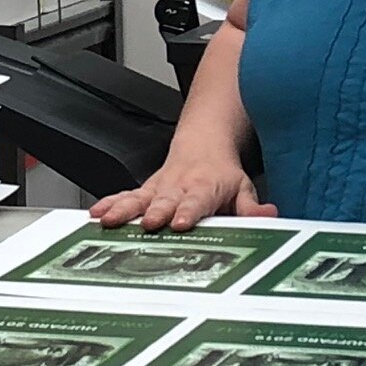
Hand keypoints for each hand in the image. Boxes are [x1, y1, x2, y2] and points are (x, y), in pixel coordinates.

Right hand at [89, 154, 278, 231]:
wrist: (202, 142)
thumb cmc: (221, 172)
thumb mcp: (243, 187)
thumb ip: (252, 206)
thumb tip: (268, 216)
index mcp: (204, 186)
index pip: (197, 200)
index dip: (188, 211)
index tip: (179, 222)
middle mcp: (178, 186)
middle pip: (165, 199)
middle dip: (155, 211)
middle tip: (147, 223)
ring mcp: (158, 187)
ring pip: (139, 197)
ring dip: (124, 209)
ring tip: (108, 220)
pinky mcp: (145, 190)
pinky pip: (125, 196)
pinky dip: (110, 204)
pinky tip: (96, 213)